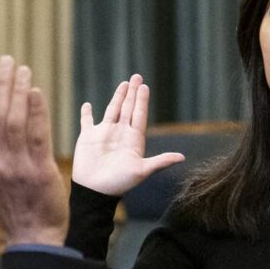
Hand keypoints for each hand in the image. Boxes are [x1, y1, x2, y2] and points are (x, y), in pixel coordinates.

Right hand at [0, 56, 67, 246]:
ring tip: (23, 69)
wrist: (33, 239)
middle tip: (6, 60)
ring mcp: (17, 166)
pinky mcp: (39, 171)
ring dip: (18, 92)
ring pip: (15, 121)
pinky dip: (36, 112)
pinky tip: (37, 93)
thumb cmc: (10, 213)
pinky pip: (36, 136)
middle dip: (0, 85)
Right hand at [72, 74, 184, 196]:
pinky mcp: (88, 137)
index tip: (145, 87)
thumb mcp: (142, 171)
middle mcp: (120, 134)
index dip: (142, 101)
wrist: (95, 192)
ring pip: (112, 110)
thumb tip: (182, 158)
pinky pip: (87, 121)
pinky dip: (87, 113)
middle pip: (128, 108)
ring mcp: (104, 134)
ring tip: (124, 84)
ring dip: (117, 97)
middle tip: (137, 76)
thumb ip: (160, 161)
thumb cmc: (119, 183)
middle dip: (133, 93)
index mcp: (133, 140)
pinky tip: (87, 105)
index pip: (139, 115)